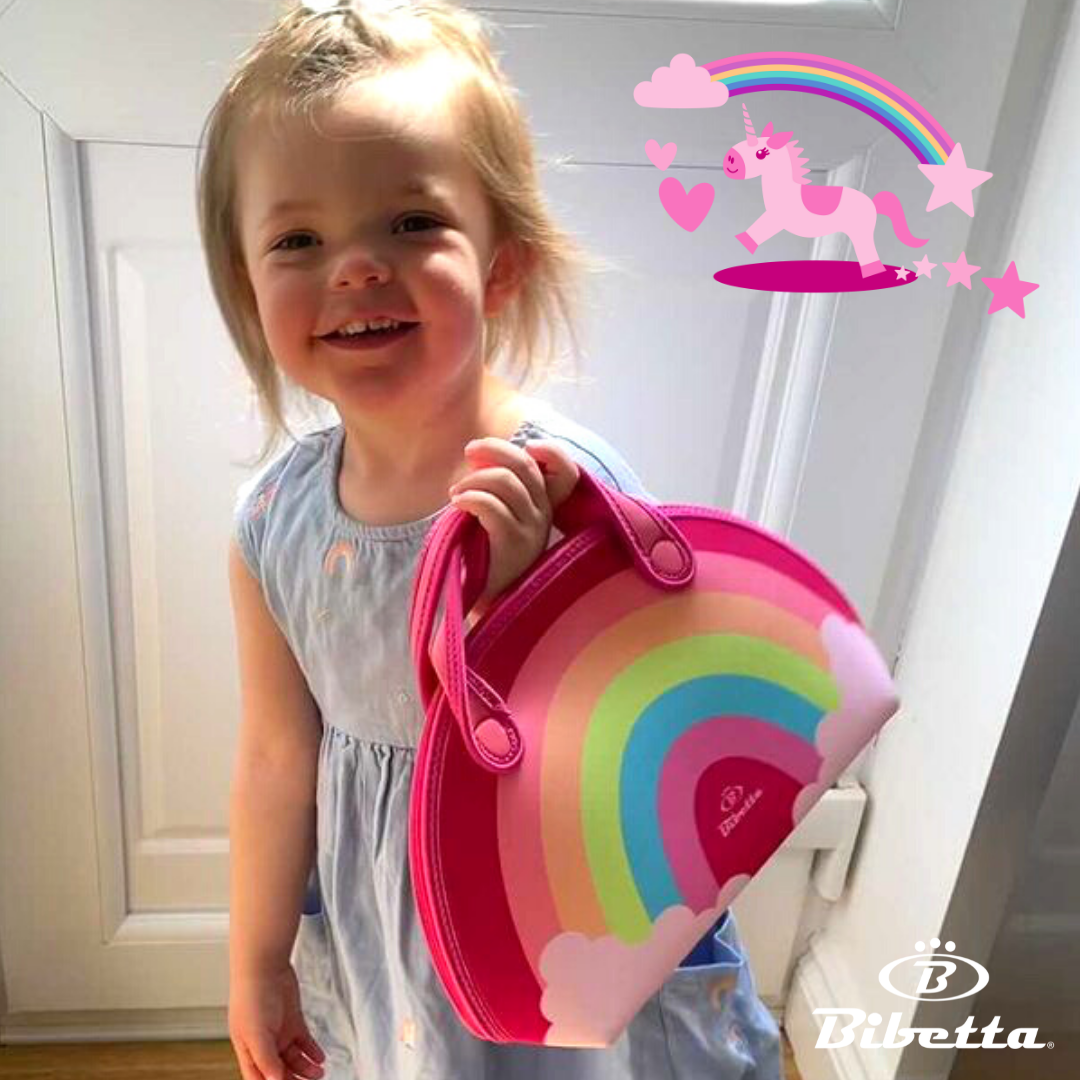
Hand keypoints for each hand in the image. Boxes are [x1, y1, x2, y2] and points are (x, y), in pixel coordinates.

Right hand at [228, 965, 325, 1079]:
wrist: (265, 967)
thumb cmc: (252, 997)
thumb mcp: (257, 1034)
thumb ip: (266, 1059)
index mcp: (249, 1052)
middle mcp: (264, 1045)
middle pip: (279, 1072)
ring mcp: (279, 1033)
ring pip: (294, 1060)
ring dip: (306, 1069)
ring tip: (319, 1074)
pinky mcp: (293, 1021)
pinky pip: (304, 1042)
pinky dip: (312, 1052)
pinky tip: (320, 1059)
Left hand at [448, 438, 579, 615]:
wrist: (482, 604)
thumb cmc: (483, 556)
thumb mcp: (495, 516)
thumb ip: (498, 487)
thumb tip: (480, 454)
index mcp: (544, 508)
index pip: (567, 473)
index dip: (553, 452)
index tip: (528, 445)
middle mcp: (544, 517)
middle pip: (528, 466)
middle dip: (496, 449)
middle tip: (470, 452)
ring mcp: (532, 531)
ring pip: (507, 482)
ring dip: (474, 479)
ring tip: (456, 494)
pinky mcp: (513, 545)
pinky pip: (491, 506)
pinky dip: (470, 497)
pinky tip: (456, 504)